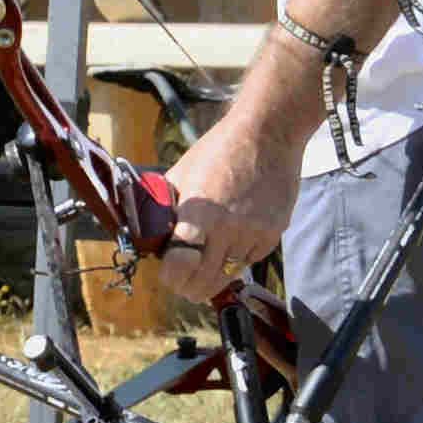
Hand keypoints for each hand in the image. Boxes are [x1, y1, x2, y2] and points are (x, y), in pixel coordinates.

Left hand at [150, 109, 297, 311]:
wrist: (267, 136)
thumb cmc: (218, 151)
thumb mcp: (180, 175)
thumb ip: (166, 207)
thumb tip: (150, 233)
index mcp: (199, 214)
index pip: (180, 266)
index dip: (170, 276)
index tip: (167, 272)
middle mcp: (228, 230)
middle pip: (204, 282)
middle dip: (188, 287)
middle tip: (182, 283)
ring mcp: (253, 234)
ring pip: (228, 277)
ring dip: (213, 277)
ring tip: (203, 266)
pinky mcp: (272, 235)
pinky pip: (249, 261)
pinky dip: (236, 261)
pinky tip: (228, 246)